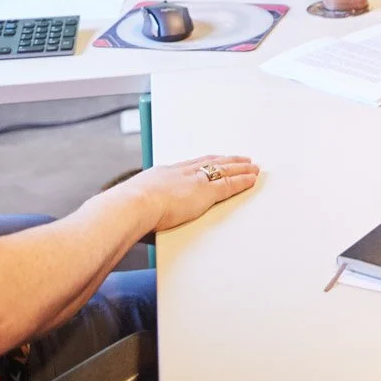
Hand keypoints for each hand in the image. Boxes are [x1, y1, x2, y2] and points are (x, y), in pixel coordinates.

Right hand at [114, 155, 258, 231]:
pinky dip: (242, 181)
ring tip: (252, 166)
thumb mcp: (135, 203)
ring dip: (240, 168)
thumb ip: (142, 209)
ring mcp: (194, 181)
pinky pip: (229, 184)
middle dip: (226, 161)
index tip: (214, 159)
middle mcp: (181, 172)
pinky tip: (252, 179)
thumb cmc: (128, 208)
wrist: (133, 205)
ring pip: (224, 170)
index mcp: (164, 173)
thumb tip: (137, 221)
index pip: (191, 164)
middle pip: (211, 162)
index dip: (206, 161)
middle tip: (240, 159)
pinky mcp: (205, 193)